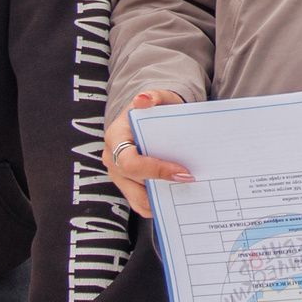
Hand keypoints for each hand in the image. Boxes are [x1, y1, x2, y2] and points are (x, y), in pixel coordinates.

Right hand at [102, 90, 189, 218]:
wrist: (151, 119)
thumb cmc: (156, 110)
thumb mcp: (160, 98)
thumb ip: (155, 96)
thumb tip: (144, 100)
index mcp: (116, 137)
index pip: (130, 162)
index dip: (156, 170)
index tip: (184, 172)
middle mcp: (112, 158)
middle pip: (133, 183)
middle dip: (162, 186)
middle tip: (190, 182)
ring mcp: (118, 175)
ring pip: (137, 199)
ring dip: (162, 199)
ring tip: (185, 192)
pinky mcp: (128, 186)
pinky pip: (141, 204)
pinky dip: (159, 204)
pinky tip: (177, 197)